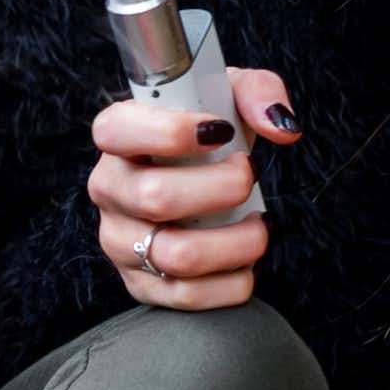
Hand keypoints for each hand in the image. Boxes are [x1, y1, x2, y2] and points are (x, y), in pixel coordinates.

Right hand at [89, 66, 302, 309]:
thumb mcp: (229, 98)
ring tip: (258, 224)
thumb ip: (258, 92)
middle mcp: (109, 188)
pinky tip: (245, 259)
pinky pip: (188, 296)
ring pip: (177, 255)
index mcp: (117, 135)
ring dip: (237, 242)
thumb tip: (281, 127)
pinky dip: (233, 282)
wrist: (202, 190)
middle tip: (249, 177)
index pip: (116, 131)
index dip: (168, 133)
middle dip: (223, 189)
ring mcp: (119, 240)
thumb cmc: (210, 140)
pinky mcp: (140, 284)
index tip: (219, 131)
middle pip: (156, 198)